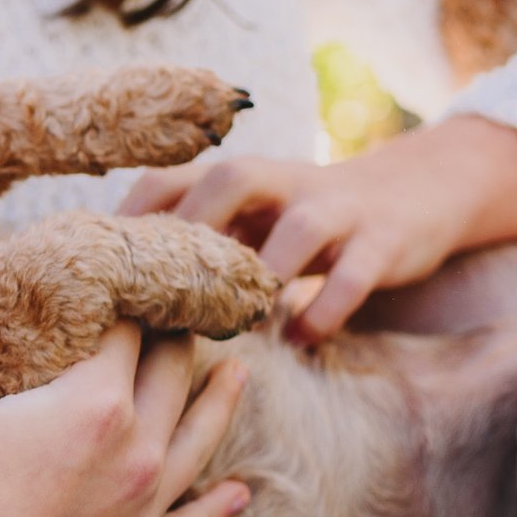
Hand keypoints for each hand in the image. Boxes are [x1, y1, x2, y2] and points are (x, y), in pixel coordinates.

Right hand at [0, 318, 248, 516]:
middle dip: (174, 336)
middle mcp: (138, 451)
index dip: (124, 299)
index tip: (125, 283)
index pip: (126, 330)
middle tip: (175, 314)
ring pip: (201, 440)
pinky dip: (217, 507)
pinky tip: (237, 493)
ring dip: (221, 401)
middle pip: (173, 373)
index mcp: (96, 402)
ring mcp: (143, 509)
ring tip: (238, 374)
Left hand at [122, 114, 516, 342]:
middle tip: (161, 293)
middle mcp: (284, 182)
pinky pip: (352, 276)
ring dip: (262, 276)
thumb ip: (193, 243)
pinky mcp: (384, 242)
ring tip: (232, 322)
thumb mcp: (248, 217)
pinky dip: (322, 310)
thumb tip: (109, 294)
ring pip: (298, 229)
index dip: (129, 219)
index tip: (97, 273)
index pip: (169, 178)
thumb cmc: (306, 219)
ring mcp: (338, 210)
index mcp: (238, 177)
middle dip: (193, 232)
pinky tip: (297, 339)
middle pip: (229, 180)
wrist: (419, 192)